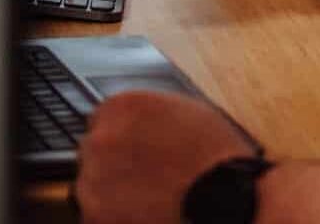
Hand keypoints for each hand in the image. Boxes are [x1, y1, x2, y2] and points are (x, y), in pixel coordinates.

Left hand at [74, 90, 260, 223]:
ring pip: (93, 187)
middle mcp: (101, 140)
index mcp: (121, 107)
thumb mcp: (186, 110)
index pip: (102, 120)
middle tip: (148, 176)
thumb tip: (140, 123)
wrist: (225, 196)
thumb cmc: (215, 154)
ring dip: (114, 193)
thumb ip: (151, 113)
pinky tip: (147, 213)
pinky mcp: (96, 216)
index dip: (123, 138)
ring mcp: (94, 180)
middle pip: (95, 153)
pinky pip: (99, 216)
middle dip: (116, 165)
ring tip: (151, 198)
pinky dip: (117, 217)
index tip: (136, 151)